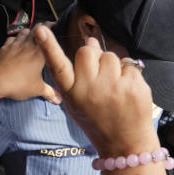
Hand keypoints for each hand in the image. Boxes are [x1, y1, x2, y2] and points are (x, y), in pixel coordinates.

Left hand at [0, 28, 59, 102]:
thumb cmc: (19, 84)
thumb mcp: (37, 89)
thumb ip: (49, 92)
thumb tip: (58, 99)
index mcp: (40, 53)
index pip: (48, 33)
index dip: (52, 28)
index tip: (55, 26)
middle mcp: (28, 45)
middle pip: (36, 29)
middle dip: (41, 28)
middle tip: (44, 31)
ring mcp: (15, 45)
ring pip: (23, 32)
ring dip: (28, 32)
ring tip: (31, 37)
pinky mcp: (4, 48)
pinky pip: (10, 39)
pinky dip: (14, 39)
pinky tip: (15, 44)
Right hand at [34, 23, 155, 154]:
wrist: (124, 144)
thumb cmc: (98, 120)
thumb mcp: (78, 103)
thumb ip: (79, 73)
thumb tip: (91, 40)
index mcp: (72, 94)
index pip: (58, 66)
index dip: (49, 47)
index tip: (40, 30)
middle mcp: (90, 89)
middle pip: (88, 51)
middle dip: (94, 57)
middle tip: (100, 78)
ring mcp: (113, 87)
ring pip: (110, 55)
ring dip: (113, 66)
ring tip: (114, 87)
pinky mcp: (133, 86)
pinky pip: (129, 64)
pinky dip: (129, 74)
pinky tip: (127, 91)